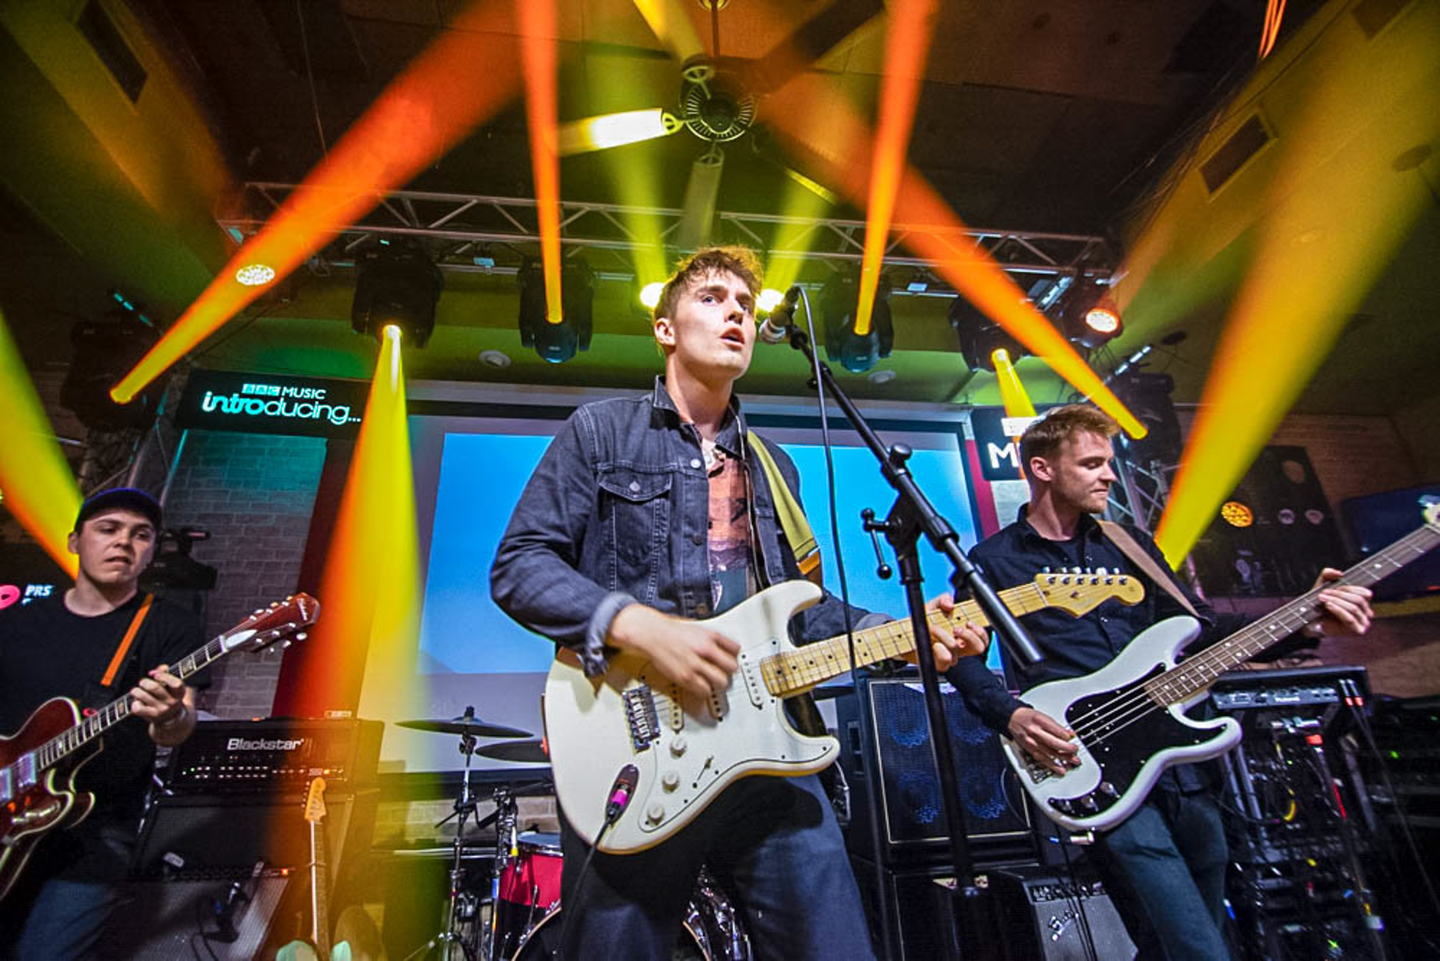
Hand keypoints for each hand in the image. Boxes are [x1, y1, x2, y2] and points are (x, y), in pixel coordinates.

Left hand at [130, 664, 185, 723]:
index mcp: (179, 693)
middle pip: (154, 687)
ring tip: (137, 691)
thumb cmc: (169, 696)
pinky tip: (138, 702)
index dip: (164, 676)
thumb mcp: (172, 686)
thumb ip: (166, 673)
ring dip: (136, 690)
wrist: (170, 718)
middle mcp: (171, 702)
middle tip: (143, 683)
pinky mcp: (151, 716)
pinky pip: (137, 708)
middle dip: (144, 682)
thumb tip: (162, 668)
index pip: (176, 684)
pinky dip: (134, 703)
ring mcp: (161, 710)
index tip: (155, 674)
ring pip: (142, 695)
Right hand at [609, 603, 740, 697]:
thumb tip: (721, 647)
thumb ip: (709, 637)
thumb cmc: (668, 630)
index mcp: (710, 635)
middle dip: (728, 671)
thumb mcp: (695, 626)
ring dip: (718, 682)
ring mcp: (695, 664)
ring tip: (713, 681)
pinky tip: (701, 686)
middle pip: (732, 667)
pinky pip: (704, 690)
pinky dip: (705, 690)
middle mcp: (705, 649)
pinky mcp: (685, 677)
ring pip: (721, 681)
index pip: (735, 649)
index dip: (734, 655)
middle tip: (723, 672)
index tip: (730, 659)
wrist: (650, 633)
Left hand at [913, 594, 988, 670]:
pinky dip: (940, 650)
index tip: (969, 623)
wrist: (905, 634)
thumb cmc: (922, 621)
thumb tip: (950, 604)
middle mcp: (959, 646)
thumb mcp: (933, 606)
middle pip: (979, 648)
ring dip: (944, 636)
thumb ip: (943, 599)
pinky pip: (946, 661)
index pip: (983, 638)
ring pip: (958, 652)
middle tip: (956, 628)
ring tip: (934, 629)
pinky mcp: (938, 663)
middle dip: (969, 636)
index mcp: (963, 634)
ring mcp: (950, 656)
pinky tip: (933, 644)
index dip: (981, 632)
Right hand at [1008, 707, 1079, 775]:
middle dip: (1067, 748)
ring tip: (1074, 761)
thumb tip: (1069, 734)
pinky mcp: (1030, 750)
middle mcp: (1035, 732)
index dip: (1067, 736)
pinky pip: (1042, 760)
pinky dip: (1052, 765)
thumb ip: (1056, 726)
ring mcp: (1032, 742)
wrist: (1012, 719)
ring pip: (1050, 753)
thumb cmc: (1028, 716)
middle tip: (1075, 750)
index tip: (1072, 738)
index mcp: (1039, 721)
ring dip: (1063, 758)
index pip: (1056, 730)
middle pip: (1054, 743)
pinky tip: (1061, 769)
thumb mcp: (1043, 716)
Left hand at [1305, 568, 1373, 636]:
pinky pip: (1350, 619)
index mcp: (1363, 603)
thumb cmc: (1321, 605)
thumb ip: (1328, 575)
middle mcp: (1367, 613)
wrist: (1313, 623)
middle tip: (1324, 593)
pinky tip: (1329, 605)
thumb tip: (1339, 573)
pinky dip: (1338, 610)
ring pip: (1354, 608)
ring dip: (1336, 601)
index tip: (1335, 587)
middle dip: (1340, 595)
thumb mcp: (1322, 586)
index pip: (1365, 593)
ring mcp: (1364, 623)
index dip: (1350, 588)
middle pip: (1358, 600)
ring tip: (1323, 599)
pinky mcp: (1357, 631)